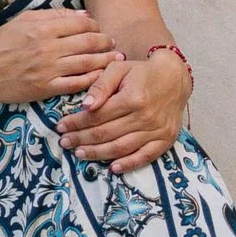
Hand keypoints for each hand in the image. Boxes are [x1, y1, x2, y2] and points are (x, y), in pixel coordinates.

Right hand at [0, 8, 120, 108]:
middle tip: (113, 44)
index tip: (101, 29)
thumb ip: (54, 15)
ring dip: (105, 61)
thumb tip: (83, 15)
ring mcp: (48, 70)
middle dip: (106, 43)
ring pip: (86, 63)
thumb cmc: (1, 42)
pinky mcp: (45, 89)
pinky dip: (91, 80)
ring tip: (115, 59)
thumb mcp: (24, 19)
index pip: (81, 25)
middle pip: (89, 43)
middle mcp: (48, 48)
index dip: (96, 27)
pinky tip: (100, 77)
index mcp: (43, 28)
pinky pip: (75, 84)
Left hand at [58, 47, 190, 173]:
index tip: (61, 126)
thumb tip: (85, 106)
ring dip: (98, 154)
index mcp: (132, 98)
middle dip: (81, 139)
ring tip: (80, 153)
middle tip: (64, 142)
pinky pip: (145, 156)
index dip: (76, 123)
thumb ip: (101, 85)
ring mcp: (156, 130)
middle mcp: (144, 116)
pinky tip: (113, 168)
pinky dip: (128, 164)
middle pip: (106, 134)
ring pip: (121, 148)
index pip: (97, 116)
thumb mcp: (119, 68)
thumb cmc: (142, 73)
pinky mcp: (165, 140)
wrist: (174, 78)